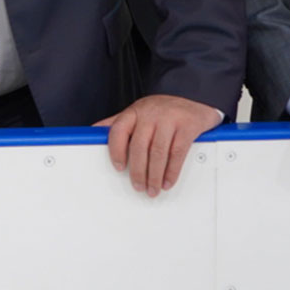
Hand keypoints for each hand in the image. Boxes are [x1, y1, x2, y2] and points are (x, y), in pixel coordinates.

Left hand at [96, 94, 220, 195]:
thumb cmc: (163, 111)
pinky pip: (177, 153)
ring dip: (154, 175)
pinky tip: (168, 181)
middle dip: (138, 171)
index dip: (116, 151)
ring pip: (158, 152)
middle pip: (139, 146)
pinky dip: (172, 171)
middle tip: (138, 186)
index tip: (118, 168)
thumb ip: (119, 122)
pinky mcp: (187, 126)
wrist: (195, 101)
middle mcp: (151, 113)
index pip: (119, 130)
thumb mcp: (139, 112)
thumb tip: (94, 133)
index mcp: (135, 111)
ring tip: (153, 189)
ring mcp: (169, 119)